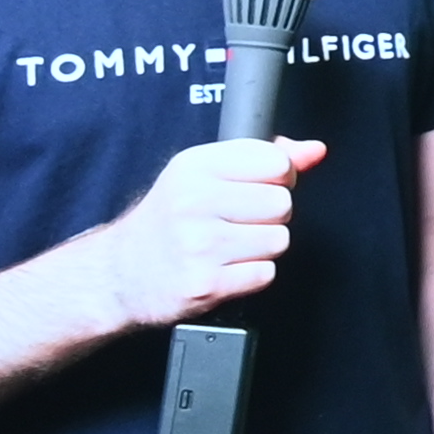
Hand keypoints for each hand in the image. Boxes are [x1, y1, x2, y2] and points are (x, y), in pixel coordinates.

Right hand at [105, 135, 325, 327]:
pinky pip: (265, 274)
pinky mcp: (204, 284)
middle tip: (236, 223)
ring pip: (279, 240)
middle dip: (268, 217)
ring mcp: (198, 244)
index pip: (275, 162)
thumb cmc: (166, 222)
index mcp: (194, 166)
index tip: (256, 188)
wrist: (119, 274)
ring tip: (228, 247)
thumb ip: (263, 158)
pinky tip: (224, 269)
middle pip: (282, 204)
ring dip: (262, 249)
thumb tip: (313, 150)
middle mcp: (193, 201)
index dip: (277, 178)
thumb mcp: (203, 174)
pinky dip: (252, 276)